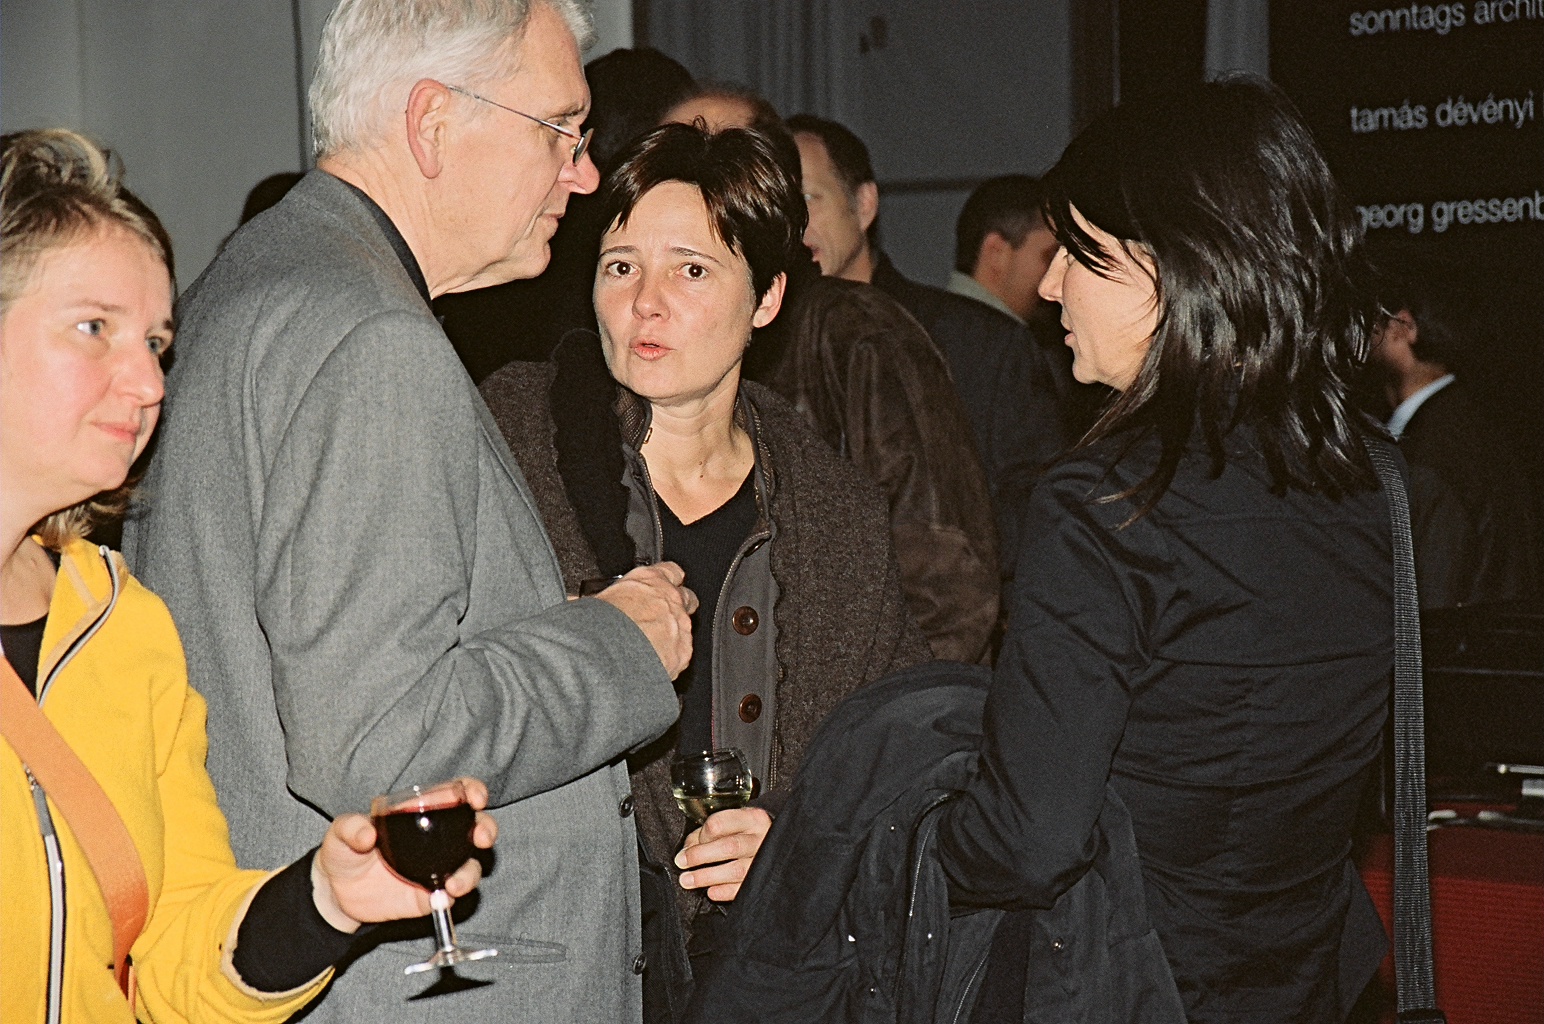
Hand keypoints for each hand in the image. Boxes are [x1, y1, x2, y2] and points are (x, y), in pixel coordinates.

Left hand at [311, 778, 496, 931]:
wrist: (336, 895)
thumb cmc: (342, 852)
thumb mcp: (339, 833)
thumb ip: (350, 828)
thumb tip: (367, 834)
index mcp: (420, 812)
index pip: (455, 793)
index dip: (472, 790)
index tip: (476, 797)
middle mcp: (437, 838)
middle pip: (475, 827)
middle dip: (486, 828)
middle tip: (482, 837)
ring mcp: (437, 867)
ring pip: (471, 864)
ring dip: (470, 872)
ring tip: (455, 884)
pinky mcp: (430, 895)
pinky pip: (451, 895)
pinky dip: (452, 896)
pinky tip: (442, 897)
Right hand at [595, 562, 697, 679]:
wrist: (610, 657)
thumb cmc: (600, 626)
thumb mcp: (594, 602)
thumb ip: (599, 600)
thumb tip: (575, 602)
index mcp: (649, 579)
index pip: (671, 570)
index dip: (668, 579)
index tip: (662, 586)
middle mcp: (670, 599)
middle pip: (685, 597)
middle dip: (677, 606)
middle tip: (659, 618)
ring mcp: (680, 626)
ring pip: (685, 627)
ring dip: (672, 634)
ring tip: (649, 648)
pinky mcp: (683, 652)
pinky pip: (682, 653)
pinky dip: (671, 658)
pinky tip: (653, 665)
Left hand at [674, 806, 771, 901]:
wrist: (778, 845)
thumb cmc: (747, 833)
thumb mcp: (732, 823)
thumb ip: (707, 833)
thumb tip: (686, 850)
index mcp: (751, 819)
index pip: (720, 823)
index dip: (701, 835)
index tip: (690, 845)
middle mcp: (761, 838)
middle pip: (729, 846)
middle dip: (700, 856)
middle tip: (681, 863)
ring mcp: (765, 861)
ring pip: (736, 870)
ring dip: (707, 876)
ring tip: (687, 881)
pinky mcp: (765, 881)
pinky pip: (743, 889)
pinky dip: (724, 891)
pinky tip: (711, 892)